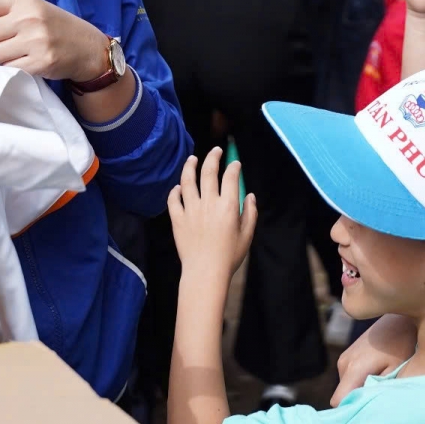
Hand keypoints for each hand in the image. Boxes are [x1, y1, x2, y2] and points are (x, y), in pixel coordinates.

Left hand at [0, 0, 109, 83]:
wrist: (89, 48)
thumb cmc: (54, 28)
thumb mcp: (32, 10)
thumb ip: (2, 14)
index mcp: (23, 0)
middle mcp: (28, 17)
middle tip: (3, 44)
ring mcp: (35, 40)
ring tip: (16, 55)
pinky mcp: (40, 62)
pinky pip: (7, 70)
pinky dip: (10, 70)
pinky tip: (25, 64)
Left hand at [168, 149, 257, 279]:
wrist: (205, 273)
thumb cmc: (229, 256)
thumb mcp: (247, 235)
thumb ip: (250, 213)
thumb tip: (251, 195)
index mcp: (228, 206)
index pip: (230, 177)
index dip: (234, 166)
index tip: (235, 164)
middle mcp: (208, 203)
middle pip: (208, 172)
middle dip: (213, 157)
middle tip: (216, 150)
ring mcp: (191, 210)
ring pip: (187, 181)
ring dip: (190, 166)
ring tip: (192, 159)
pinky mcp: (177, 219)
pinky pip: (173, 200)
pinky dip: (175, 191)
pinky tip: (178, 187)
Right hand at [332, 313, 416, 404]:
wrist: (404, 316)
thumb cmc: (405, 344)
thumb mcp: (396, 372)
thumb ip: (378, 392)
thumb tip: (367, 410)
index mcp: (353, 368)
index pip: (338, 402)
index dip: (352, 410)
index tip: (368, 414)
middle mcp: (343, 363)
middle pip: (344, 396)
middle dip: (361, 400)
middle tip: (383, 397)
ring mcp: (345, 357)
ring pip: (349, 386)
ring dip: (363, 389)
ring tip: (385, 381)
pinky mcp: (350, 354)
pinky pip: (352, 376)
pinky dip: (363, 379)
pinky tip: (381, 372)